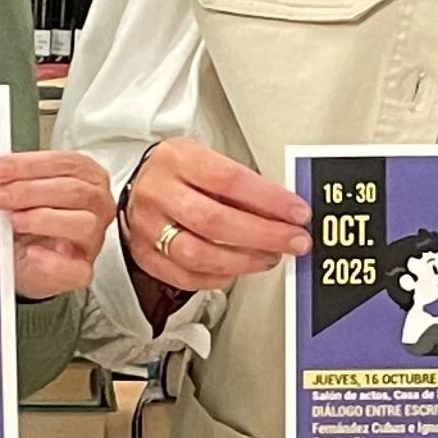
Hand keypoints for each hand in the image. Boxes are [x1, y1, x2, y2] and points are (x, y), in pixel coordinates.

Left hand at [0, 147, 115, 300]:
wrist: (21, 259)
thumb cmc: (27, 221)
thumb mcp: (21, 191)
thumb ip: (15, 177)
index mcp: (87, 178)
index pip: (69, 163)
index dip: (32, 164)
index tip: (0, 168)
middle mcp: (96, 207)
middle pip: (76, 191)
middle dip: (31, 191)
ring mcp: (92, 240)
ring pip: (84, 224)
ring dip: (43, 219)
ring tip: (14, 221)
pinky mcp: (81, 272)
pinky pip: (77, 270)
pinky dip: (52, 261)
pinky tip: (31, 253)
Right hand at [119, 137, 308, 319]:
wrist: (141, 186)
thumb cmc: (181, 173)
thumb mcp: (208, 160)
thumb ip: (242, 185)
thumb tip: (285, 213)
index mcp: (176, 159)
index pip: (228, 180)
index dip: (269, 200)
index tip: (297, 213)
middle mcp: (157, 193)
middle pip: (213, 221)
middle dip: (263, 235)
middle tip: (293, 241)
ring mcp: (147, 227)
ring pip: (198, 254)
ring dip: (244, 261)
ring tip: (269, 256)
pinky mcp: (144, 255)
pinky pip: (185, 277)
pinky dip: (218, 277)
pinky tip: (237, 269)